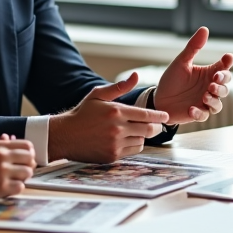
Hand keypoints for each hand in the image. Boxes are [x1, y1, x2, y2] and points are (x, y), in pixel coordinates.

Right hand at [0, 137, 34, 203]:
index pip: (27, 146)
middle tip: (20, 173)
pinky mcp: (1, 187)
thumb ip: (0, 144)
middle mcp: (2, 157)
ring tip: (13, 181)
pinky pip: (21, 187)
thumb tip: (11, 137)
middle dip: (27, 166)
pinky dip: (16, 189)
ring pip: (28, 173)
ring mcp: (2, 172)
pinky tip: (8, 188)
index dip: (29, 154)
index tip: (24, 160)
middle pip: (30, 159)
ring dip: (23, 178)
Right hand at [48, 72, 169, 162]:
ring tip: (134, 131)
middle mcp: (117, 128)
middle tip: (157, 126)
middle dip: (155, 127)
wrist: (65, 135)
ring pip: (141, 141)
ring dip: (141, 136)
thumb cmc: (83, 113)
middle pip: (148, 130)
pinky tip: (125, 140)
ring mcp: (115, 144)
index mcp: (116, 111)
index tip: (166, 116)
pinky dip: (132, 145)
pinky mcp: (112, 156)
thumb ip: (119, 87)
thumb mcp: (98, 95)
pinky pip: (131, 151)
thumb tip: (136, 75)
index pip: (146, 114)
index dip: (159, 116)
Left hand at [154, 26, 232, 123]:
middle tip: (213, 81)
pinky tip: (192, 109)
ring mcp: (204, 102)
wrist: (158, 99)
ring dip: (214, 100)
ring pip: (218, 103)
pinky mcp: (197, 114)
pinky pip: (205, 115)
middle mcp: (209, 87)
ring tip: (205, 96)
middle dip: (222, 83)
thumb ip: (193, 47)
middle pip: (225, 86)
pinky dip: (200, 113)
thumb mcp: (181, 62)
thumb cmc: (171, 80)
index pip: (223, 68)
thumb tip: (204, 29)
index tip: (227, 58)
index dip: (227, 63)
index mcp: (208, 73)